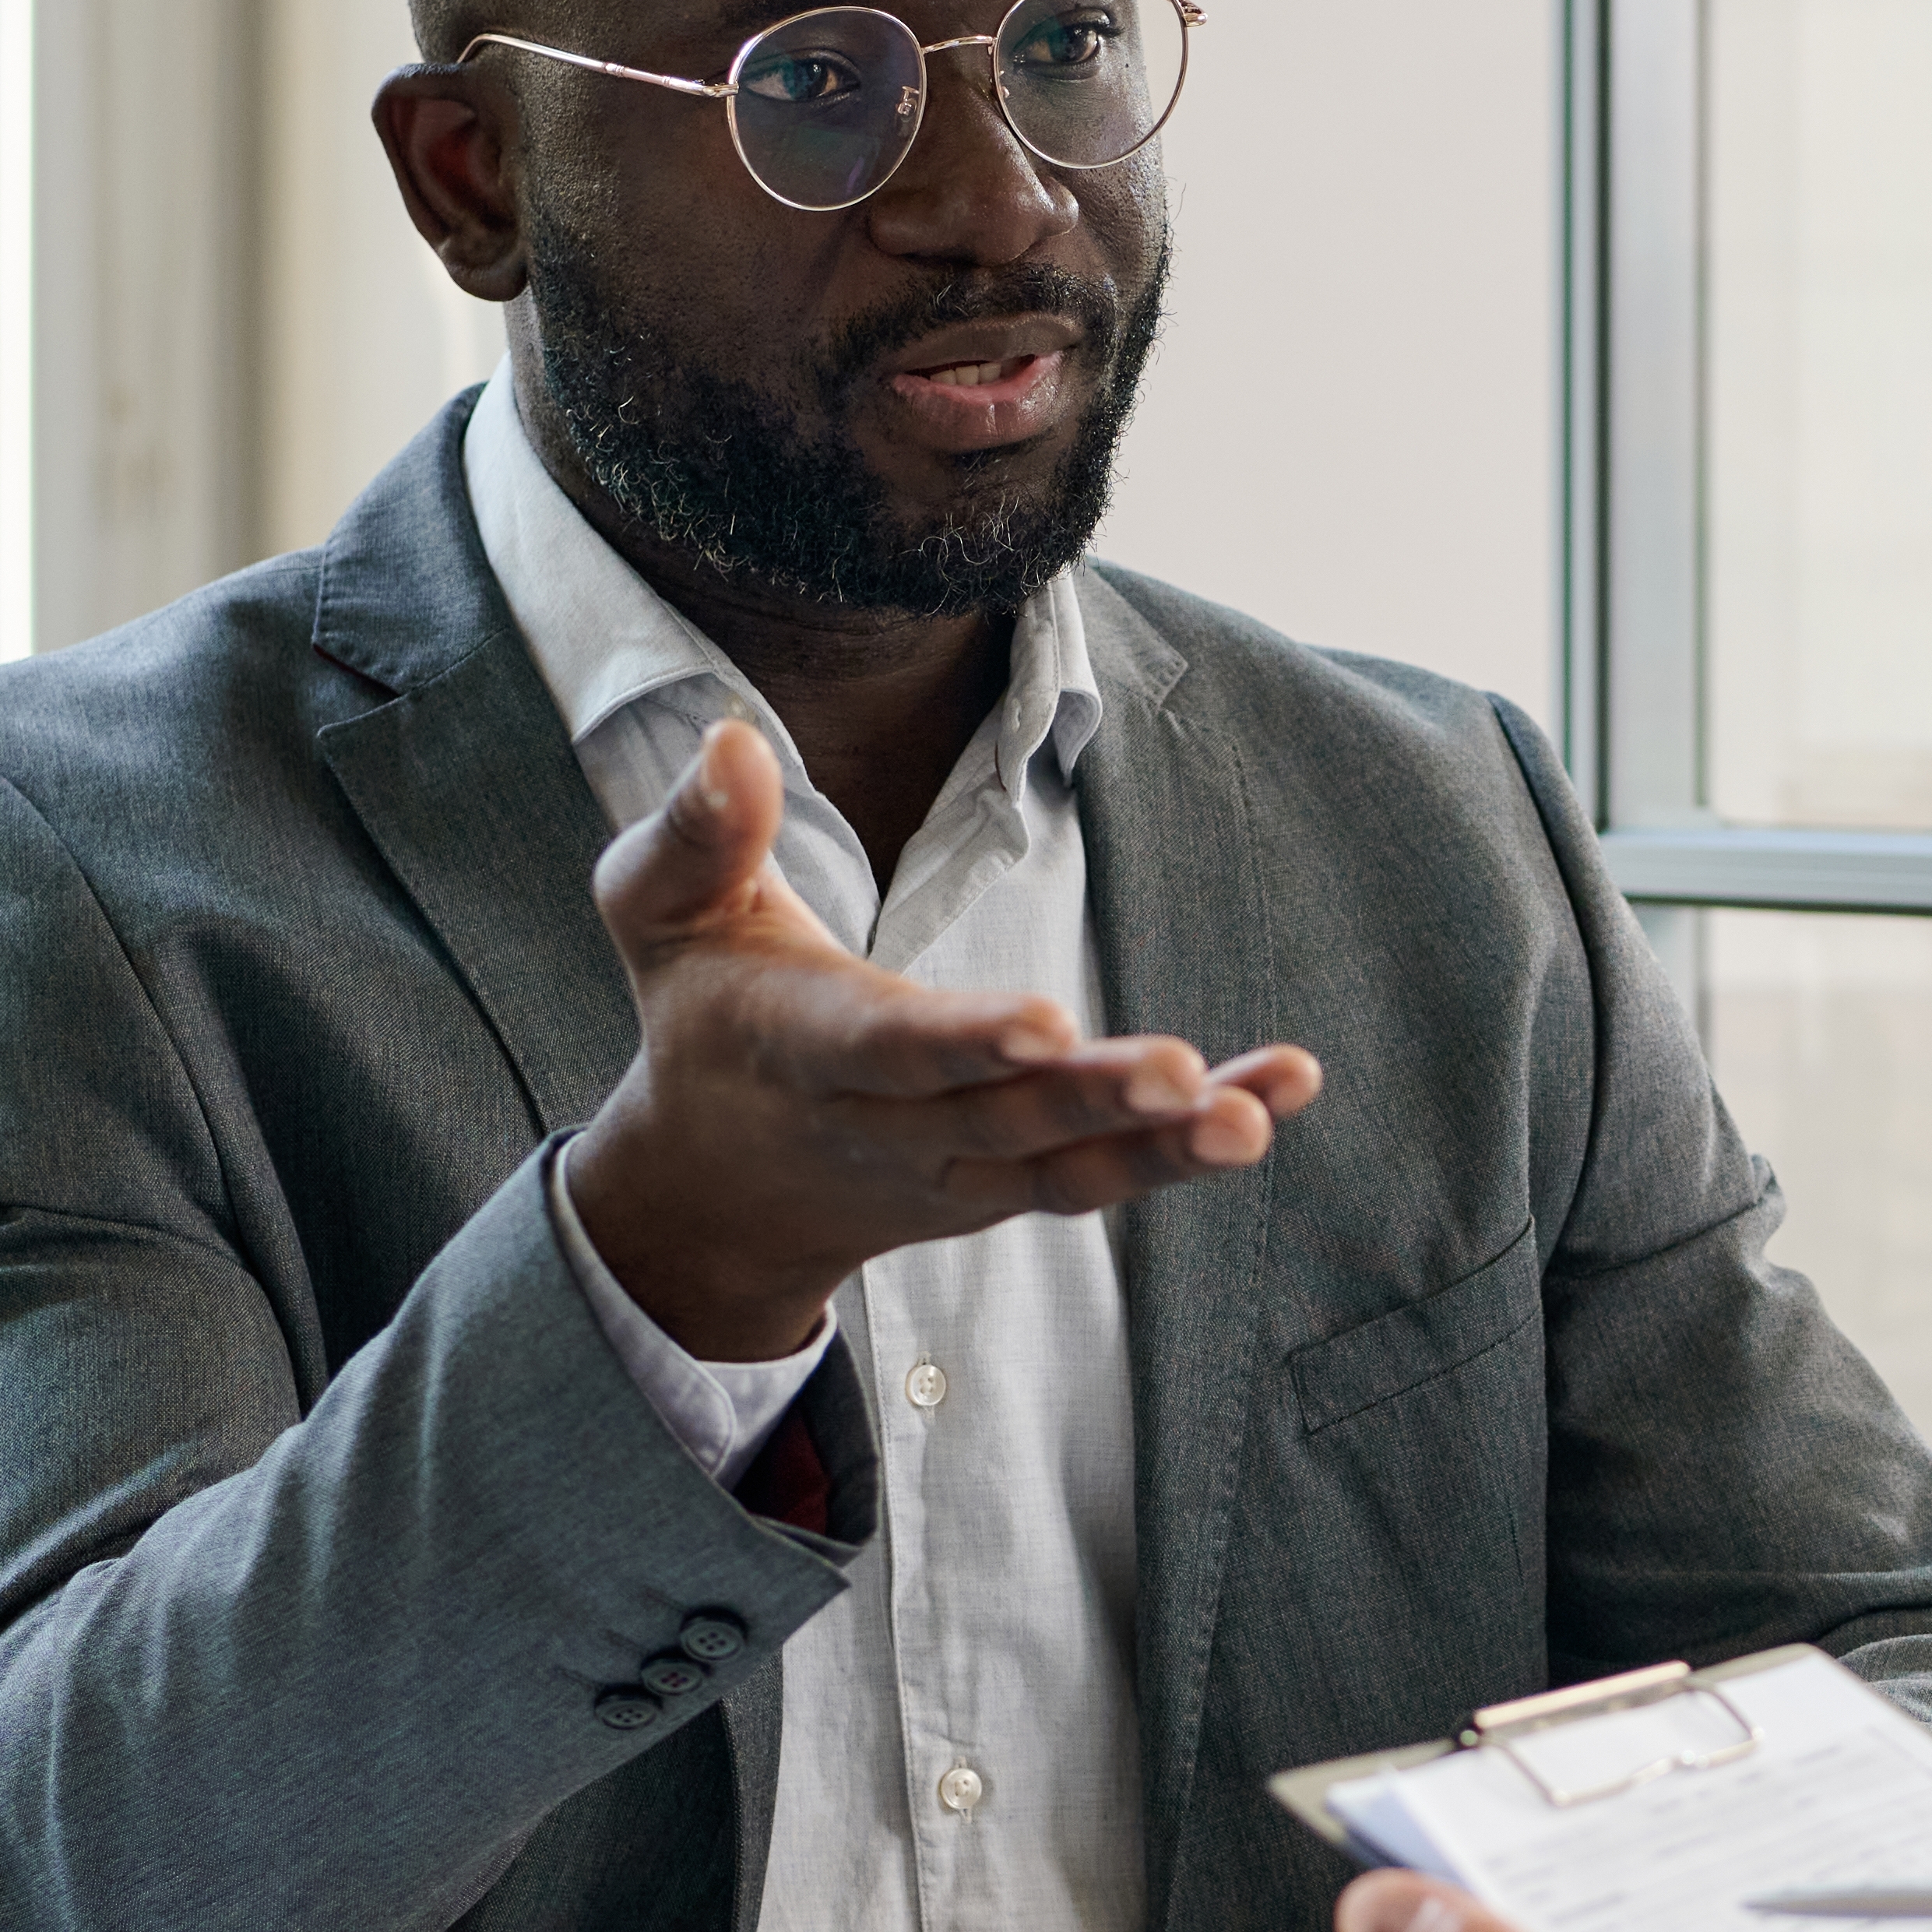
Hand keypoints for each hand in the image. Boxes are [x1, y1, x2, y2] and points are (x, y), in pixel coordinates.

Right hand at [560, 720, 1324, 1360]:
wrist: (710, 1190)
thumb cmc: (702, 1012)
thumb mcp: (658, 914)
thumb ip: (696, 834)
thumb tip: (731, 740)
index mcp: (806, 1049)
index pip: (890, 1050)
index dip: (965, 1041)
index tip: (1047, 1023)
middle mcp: (891, 1126)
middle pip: (1001, 1117)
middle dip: (1091, 1099)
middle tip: (1182, 1074)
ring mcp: (961, 1169)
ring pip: (1068, 1166)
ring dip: (1166, 1146)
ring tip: (1256, 1117)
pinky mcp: (1013, 1186)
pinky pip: (1106, 1175)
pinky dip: (1187, 1147)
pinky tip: (1272, 1104)